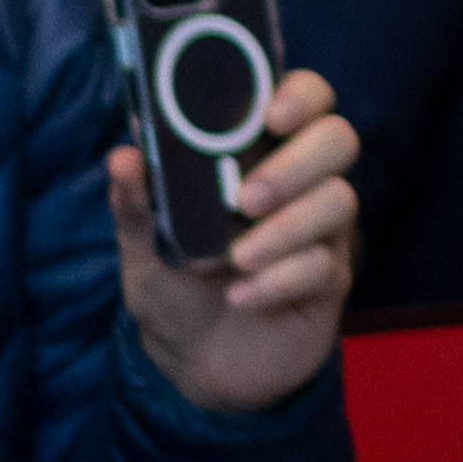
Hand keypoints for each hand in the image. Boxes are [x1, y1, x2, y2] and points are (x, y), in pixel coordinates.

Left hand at [112, 64, 353, 416]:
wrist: (198, 366)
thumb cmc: (175, 290)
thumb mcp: (144, 249)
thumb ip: (136, 204)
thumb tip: (122, 156)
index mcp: (260, 155)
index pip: (303, 98)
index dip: (300, 95)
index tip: (271, 114)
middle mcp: (301, 183)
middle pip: (337, 139)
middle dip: (296, 164)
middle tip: (247, 198)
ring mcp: (321, 230)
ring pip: (340, 200)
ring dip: (287, 229)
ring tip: (237, 259)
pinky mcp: (331, 279)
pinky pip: (326, 265)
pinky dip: (280, 280)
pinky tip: (244, 298)